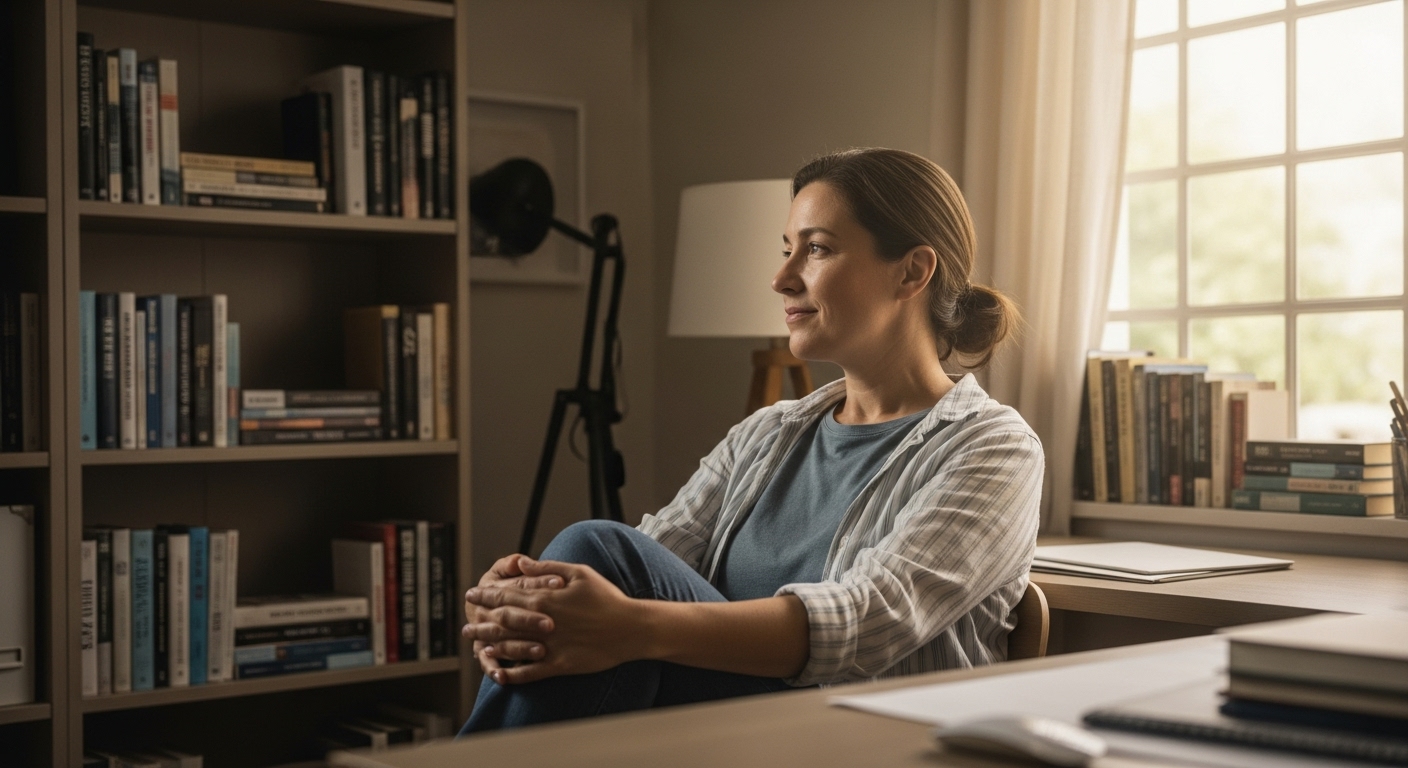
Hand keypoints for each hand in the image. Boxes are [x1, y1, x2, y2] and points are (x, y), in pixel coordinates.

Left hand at [464, 558, 644, 684]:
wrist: (630, 628)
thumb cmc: (607, 598)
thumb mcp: (579, 573)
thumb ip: (546, 568)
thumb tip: (521, 563)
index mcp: (545, 598)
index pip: (506, 595)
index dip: (485, 594)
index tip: (472, 593)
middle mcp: (542, 623)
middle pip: (501, 621)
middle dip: (481, 620)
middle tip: (466, 623)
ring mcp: (549, 646)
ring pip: (510, 646)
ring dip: (489, 645)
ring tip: (476, 644)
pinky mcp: (558, 665)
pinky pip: (528, 672)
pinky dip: (511, 674)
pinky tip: (498, 674)